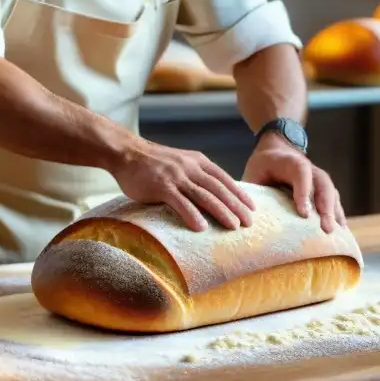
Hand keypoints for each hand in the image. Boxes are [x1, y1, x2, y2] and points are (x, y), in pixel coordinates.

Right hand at [110, 139, 254, 231]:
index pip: (224, 178)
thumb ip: (196, 174)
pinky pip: (180, 202)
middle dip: (236, 206)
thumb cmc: (154, 162)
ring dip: (221, 212)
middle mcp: (190, 167)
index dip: (239, 194)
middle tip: (249, 223)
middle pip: (218, 188)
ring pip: (204, 195)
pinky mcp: (161, 186)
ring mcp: (176, 176)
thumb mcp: (181, 162)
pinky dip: (191, 215)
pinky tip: (201, 228)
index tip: (252, 208)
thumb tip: (213, 193)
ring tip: (233, 227)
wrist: (127, 152)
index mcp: (197, 161)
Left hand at [242, 133, 344, 232]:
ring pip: (332, 192)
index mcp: (289, 162)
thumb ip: (252, 192)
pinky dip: (337, 215)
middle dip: (326, 207)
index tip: (304, 214)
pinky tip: (340, 234)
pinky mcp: (323, 189)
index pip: (301, 172)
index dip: (304, 192)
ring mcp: (319, 178)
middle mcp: (309, 168)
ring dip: (335, 213)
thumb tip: (245, 217)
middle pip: (323, 184)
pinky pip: (334, 200)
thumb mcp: (253, 173)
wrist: (277, 150)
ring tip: (336, 235)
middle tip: (326, 229)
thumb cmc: (262, 166)